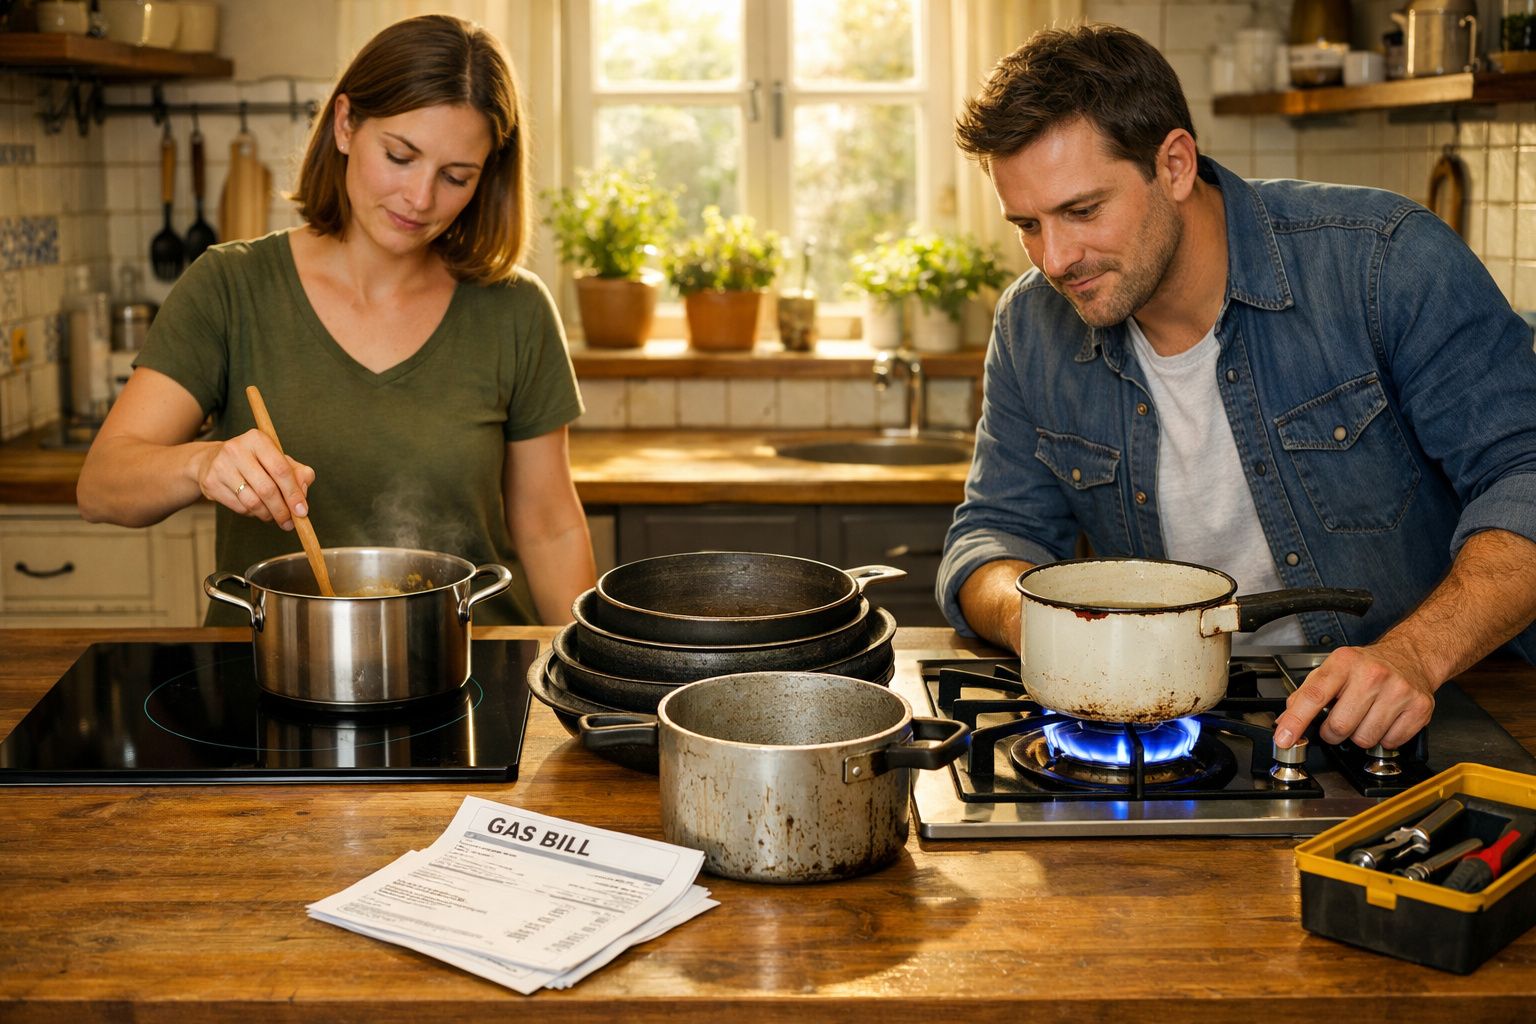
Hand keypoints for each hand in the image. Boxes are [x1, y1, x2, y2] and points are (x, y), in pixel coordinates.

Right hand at [196, 428, 315, 528]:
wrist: (211, 460)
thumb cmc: (254, 461)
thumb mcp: (278, 459)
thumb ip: (298, 473)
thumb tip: (303, 492)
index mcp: (257, 439)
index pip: (281, 470)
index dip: (294, 493)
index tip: (302, 511)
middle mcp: (236, 450)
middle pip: (267, 489)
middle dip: (282, 510)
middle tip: (290, 522)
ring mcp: (221, 466)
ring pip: (253, 502)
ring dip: (268, 515)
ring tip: (275, 517)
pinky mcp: (211, 483)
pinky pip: (239, 507)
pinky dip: (253, 513)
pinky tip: (257, 509)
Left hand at [1272, 641, 1436, 750]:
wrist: (1410, 657)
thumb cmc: (1367, 666)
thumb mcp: (1333, 669)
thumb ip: (1306, 694)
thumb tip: (1285, 721)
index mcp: (1344, 662)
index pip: (1313, 695)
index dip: (1295, 721)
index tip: (1283, 738)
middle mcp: (1372, 675)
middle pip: (1339, 726)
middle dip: (1333, 732)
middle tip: (1339, 721)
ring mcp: (1398, 691)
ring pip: (1364, 739)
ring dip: (1359, 736)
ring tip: (1365, 717)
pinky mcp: (1419, 708)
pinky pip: (1390, 743)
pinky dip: (1383, 739)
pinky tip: (1384, 720)